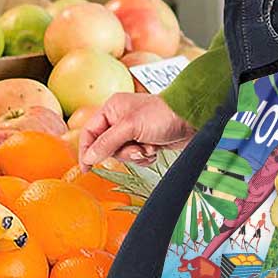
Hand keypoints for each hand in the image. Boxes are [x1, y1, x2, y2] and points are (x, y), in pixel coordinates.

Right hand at [78, 93, 195, 170]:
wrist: (191, 119)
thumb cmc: (162, 115)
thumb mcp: (130, 127)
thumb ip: (107, 142)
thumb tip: (89, 157)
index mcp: (112, 109)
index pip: (90, 132)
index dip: (86, 150)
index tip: (86, 168)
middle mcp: (120, 119)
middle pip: (106, 147)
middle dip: (122, 152)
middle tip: (136, 149)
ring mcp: (133, 131)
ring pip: (122, 154)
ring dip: (136, 155)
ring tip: (149, 147)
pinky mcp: (145, 141)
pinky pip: (136, 157)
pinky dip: (145, 157)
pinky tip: (155, 150)